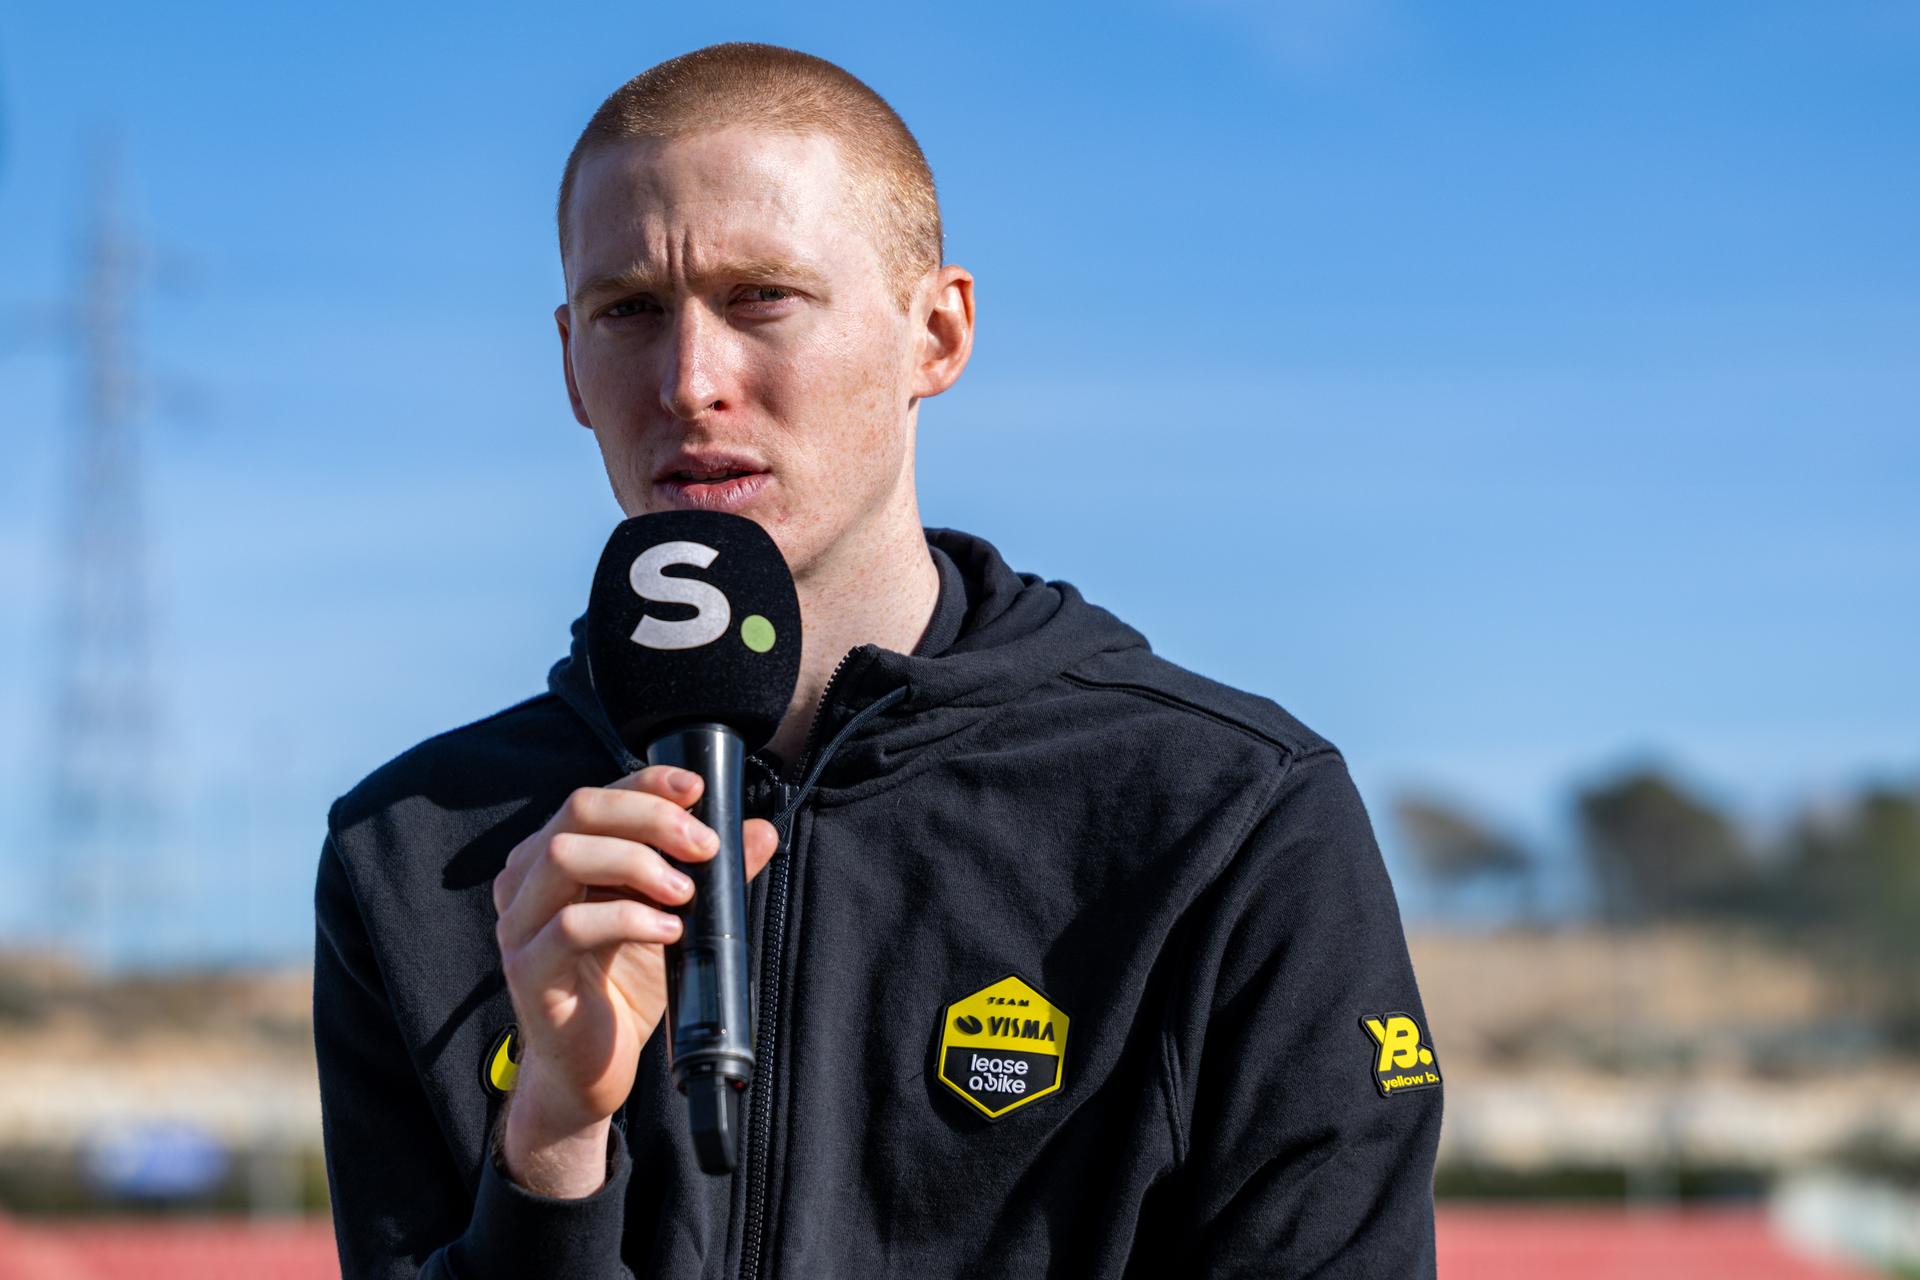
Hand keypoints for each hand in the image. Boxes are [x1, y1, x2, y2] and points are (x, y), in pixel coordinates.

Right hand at [489, 764, 778, 1195]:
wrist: (592, 1068)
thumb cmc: (624, 986)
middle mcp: (526, 881)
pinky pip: (570, 927)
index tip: (699, 791)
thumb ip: (712, 874)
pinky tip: (668, 930)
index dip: (648, 782)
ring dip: (637, 861)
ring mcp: (520, 925)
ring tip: (685, 891)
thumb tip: (760, 831)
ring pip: (564, 855)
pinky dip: (627, 918)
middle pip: (579, 810)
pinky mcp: (528, 971)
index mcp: (552, 856)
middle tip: (705, 847)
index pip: (596, 794)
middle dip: (651, 817)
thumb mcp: (674, 917)